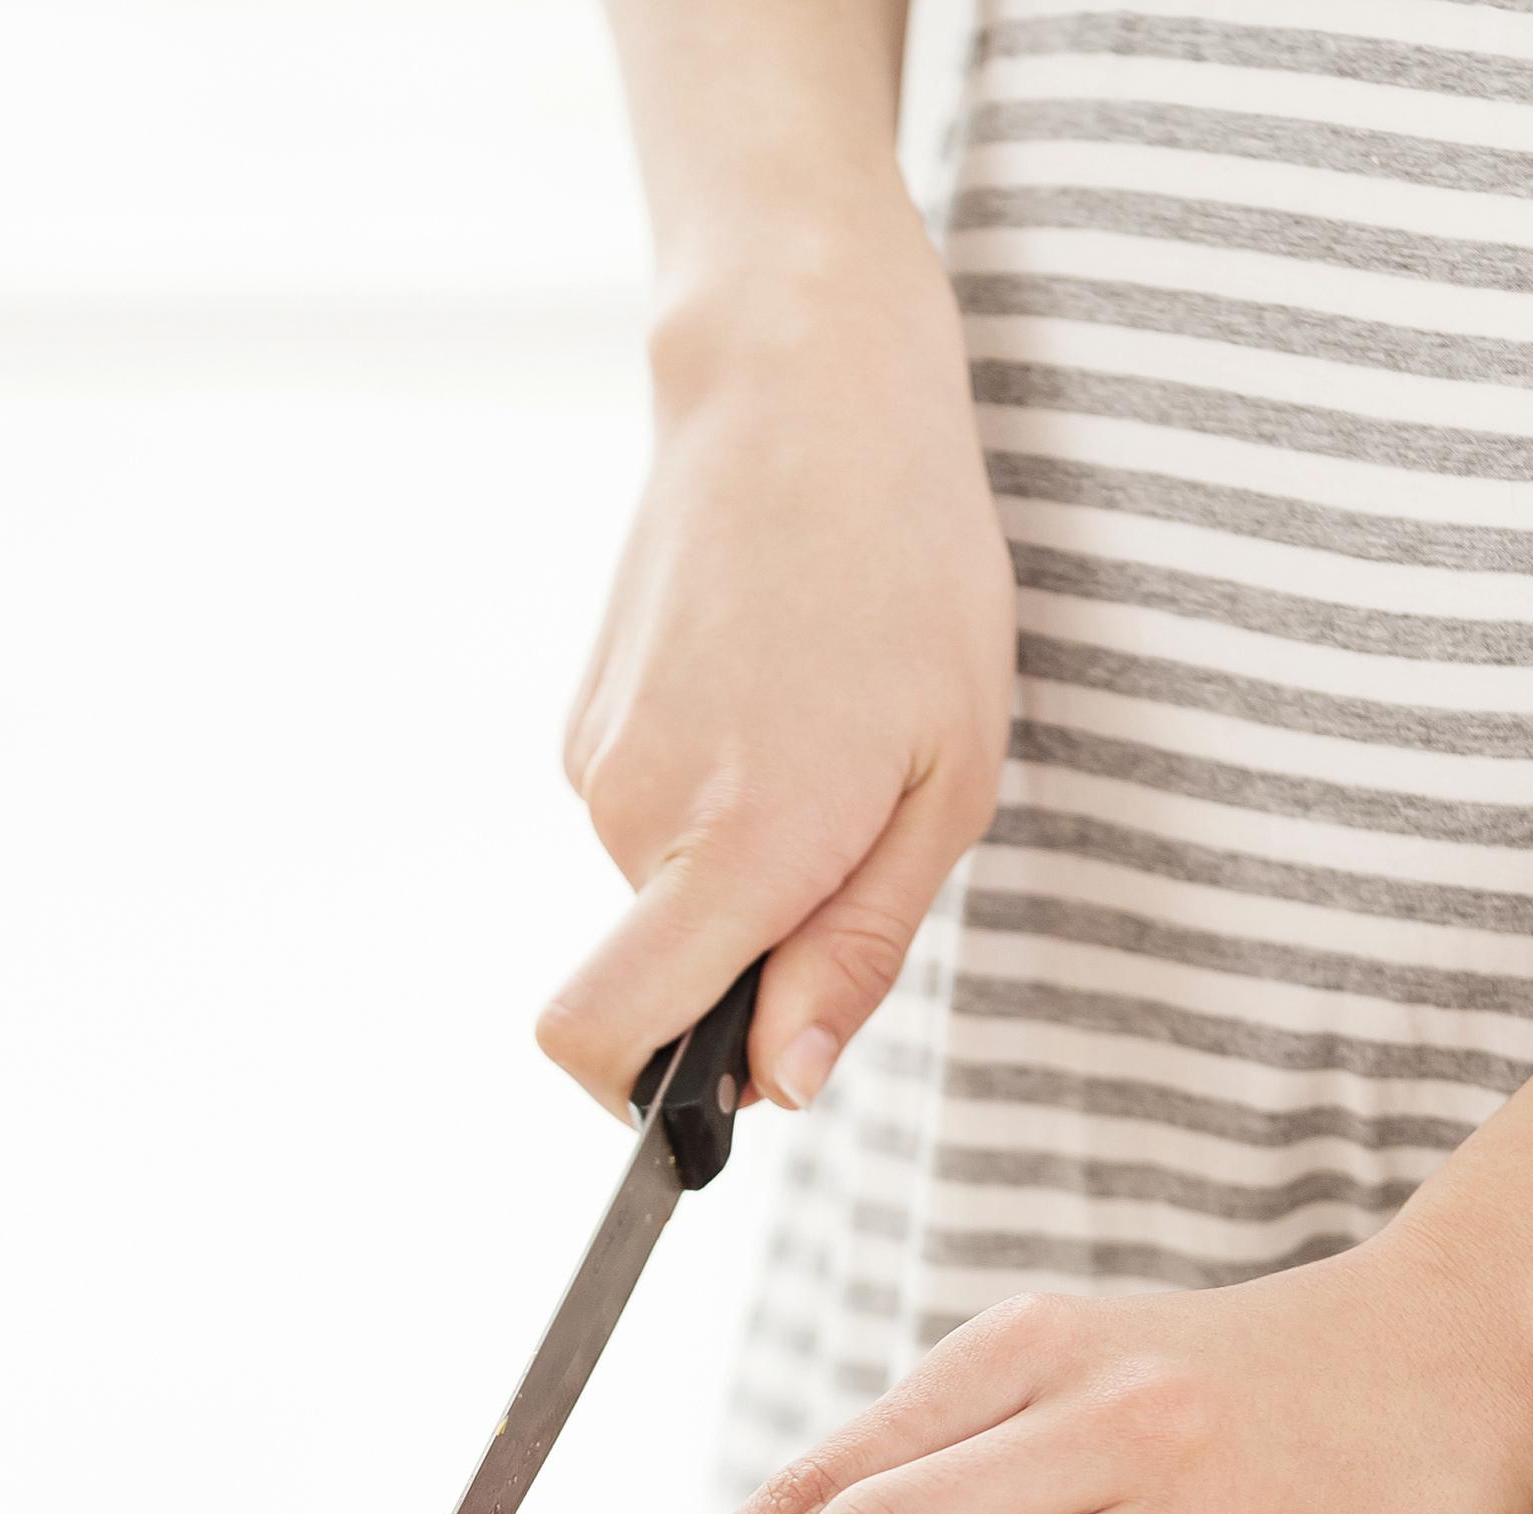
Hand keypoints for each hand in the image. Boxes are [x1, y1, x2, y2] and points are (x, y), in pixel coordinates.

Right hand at [544, 217, 1013, 1113]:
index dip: (643, 1104)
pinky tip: (779, 688)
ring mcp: (591, 759)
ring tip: (828, 730)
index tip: (713, 1099)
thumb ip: (856, 953)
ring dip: (740, 859)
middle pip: (654, 976)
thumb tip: (777, 1087)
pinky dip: (711, 793)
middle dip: (744, 954)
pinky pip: (646, 816)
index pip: (599, 1037)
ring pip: (656, 891)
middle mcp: (633, 811)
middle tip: (857, 830)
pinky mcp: (580, 715)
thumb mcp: (951, 786)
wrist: (803, 390)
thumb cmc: (914, 579)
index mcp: (735, 844)